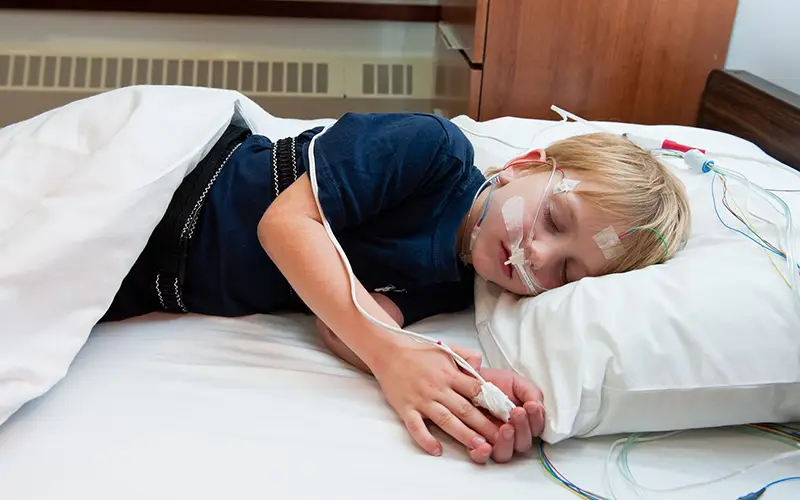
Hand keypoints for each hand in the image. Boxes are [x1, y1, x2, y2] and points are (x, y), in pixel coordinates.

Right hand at [369, 337, 498, 463]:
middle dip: (485, 425)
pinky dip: (425, 439)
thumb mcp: (447, 348)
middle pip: (465, 409)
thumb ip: (467, 356)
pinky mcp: (406, 408)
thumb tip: (482, 368)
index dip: (493, 403)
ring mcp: (422, 399)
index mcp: (450, 373)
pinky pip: (416, 427)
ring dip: (463, 435)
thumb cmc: (419, 352)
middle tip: (501, 439)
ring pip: (446, 420)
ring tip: (479, 447)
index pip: (476, 390)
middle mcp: (438, 387)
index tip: (508, 415)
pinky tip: (436, 450)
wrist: (388, 351)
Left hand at [477, 367, 544, 462]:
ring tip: (506, 427)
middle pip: (523, 444)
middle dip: (523, 429)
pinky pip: (480, 458)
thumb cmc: (495, 383)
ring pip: (505, 454)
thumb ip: (531, 393)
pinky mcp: (475, 444)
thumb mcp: (517, 383)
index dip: (536, 420)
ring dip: (507, 442)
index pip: (536, 429)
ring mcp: (494, 441)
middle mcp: (511, 436)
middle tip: (517, 412)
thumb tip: (538, 406)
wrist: (469, 378)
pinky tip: (485, 446)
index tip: (531, 406)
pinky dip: (483, 454)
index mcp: (524, 423)